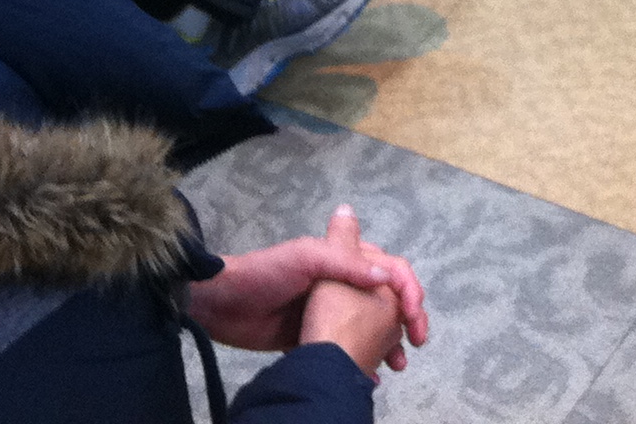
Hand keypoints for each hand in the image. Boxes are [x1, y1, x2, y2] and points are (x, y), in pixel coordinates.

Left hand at [192, 206, 428, 370]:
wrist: (221, 306)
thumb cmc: (265, 275)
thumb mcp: (305, 257)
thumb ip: (345, 262)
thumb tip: (386, 276)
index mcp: (341, 259)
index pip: (389, 269)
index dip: (407, 290)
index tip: (413, 317)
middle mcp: (339, 284)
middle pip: (384, 301)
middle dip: (405, 322)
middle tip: (414, 345)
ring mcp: (325, 313)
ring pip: (368, 328)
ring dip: (386, 345)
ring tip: (395, 367)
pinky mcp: (309, 339)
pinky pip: (343, 350)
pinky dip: (358, 363)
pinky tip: (368, 378)